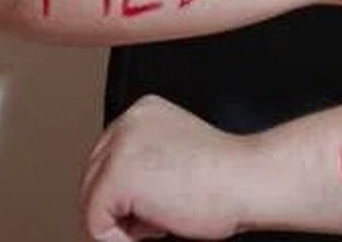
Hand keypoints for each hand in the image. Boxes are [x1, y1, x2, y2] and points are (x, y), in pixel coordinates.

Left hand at [80, 96, 249, 240]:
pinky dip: (119, 238)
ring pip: (92, 200)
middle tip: (158, 218)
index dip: (127, 190)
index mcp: (145, 112)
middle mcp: (128, 123)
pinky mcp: (116, 177)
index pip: (109, 156)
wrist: (248, 179)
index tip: (151, 205)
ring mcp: (120, 148)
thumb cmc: (230, 174)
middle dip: (120, 206)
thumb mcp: (181, 155)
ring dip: (122, 221)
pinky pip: (95, 222)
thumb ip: (149, 162)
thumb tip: (126, 196)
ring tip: (163, 218)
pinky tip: (157, 227)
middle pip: (95, 176)